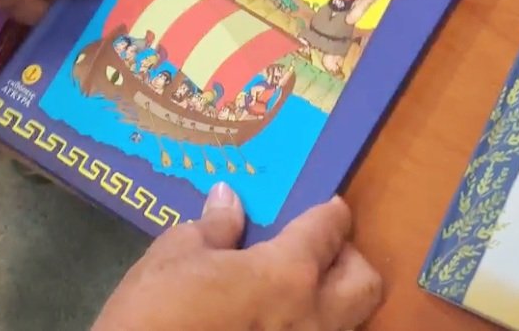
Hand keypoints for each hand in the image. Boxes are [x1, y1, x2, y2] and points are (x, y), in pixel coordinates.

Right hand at [92, 185, 381, 330]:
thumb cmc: (155, 314)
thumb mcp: (175, 256)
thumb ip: (213, 227)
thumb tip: (228, 200)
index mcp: (288, 275)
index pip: (328, 229)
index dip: (330, 210)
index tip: (325, 204)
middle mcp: (313, 320)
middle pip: (364, 282)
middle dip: (347, 256)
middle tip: (313, 248)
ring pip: (347, 322)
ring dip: (329, 299)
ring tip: (290, 288)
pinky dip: (304, 326)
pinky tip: (269, 321)